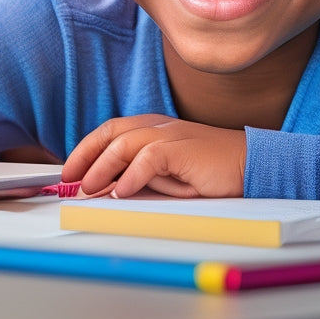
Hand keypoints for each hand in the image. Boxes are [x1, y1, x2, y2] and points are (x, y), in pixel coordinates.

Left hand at [61, 114, 245, 197]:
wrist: (249, 164)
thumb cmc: (209, 172)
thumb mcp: (167, 175)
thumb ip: (141, 176)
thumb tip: (108, 189)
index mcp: (151, 127)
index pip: (109, 132)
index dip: (86, 149)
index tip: (70, 170)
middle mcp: (156, 126)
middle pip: (110, 133)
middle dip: (84, 155)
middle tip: (70, 181)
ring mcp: (170, 134)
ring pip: (124, 144)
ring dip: (102, 169)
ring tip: (90, 189)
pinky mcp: (182, 148)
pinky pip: (149, 158)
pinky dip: (132, 176)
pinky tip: (122, 192)